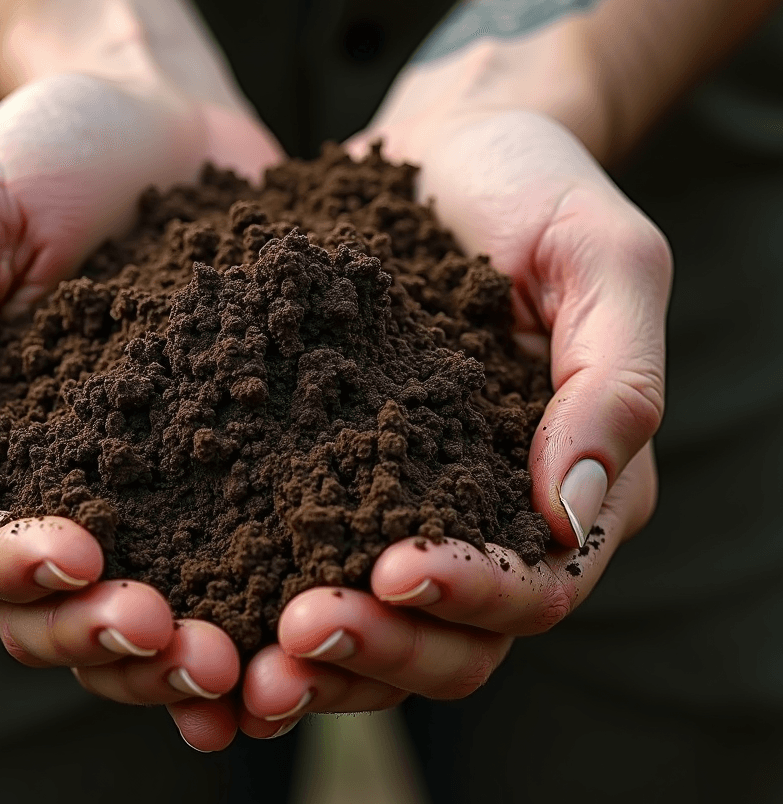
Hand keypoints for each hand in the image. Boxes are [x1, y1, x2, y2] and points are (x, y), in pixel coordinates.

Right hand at [0, 71, 280, 750]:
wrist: (165, 116)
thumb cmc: (49, 153)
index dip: (17, 570)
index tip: (78, 555)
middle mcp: (78, 486)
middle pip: (69, 612)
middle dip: (114, 642)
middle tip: (177, 641)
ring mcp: (169, 484)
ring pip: (161, 612)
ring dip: (191, 657)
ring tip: (246, 670)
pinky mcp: (250, 462)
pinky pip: (256, 555)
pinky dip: (273, 612)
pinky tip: (316, 637)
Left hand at [237, 106, 670, 736]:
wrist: (448, 145)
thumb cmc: (536, 189)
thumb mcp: (603, 261)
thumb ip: (614, 383)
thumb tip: (577, 512)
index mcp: (566, 487)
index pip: (535, 587)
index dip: (472, 597)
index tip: (393, 567)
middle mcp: (482, 516)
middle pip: (446, 642)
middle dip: (377, 649)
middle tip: (293, 632)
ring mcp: (399, 502)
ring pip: (367, 628)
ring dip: (308, 658)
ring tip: (232, 655)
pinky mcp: (326, 472)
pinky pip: (292, 558)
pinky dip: (251, 600)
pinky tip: (189, 600)